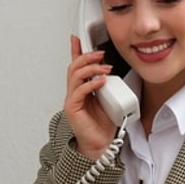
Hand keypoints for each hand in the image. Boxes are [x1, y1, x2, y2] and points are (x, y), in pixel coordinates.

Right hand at [63, 35, 116, 159]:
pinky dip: (91, 83)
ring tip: (104, 68)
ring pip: (76, 76)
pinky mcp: (72, 108)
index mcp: (83, 89)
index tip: (77, 38)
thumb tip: (111, 74)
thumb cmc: (103, 125)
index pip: (77, 66)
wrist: (101, 145)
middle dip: (87, 57)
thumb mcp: (109, 99)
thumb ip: (108, 86)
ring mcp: (72, 100)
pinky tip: (101, 81)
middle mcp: (75, 92)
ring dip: (91, 68)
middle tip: (100, 53)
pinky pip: (79, 91)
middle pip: (74, 67)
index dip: (76, 51)